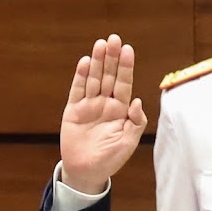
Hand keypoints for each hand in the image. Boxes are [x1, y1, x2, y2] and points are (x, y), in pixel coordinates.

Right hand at [60, 34, 147, 193]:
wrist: (87, 171)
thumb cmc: (110, 158)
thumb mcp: (128, 142)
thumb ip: (136, 121)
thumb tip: (137, 101)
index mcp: (121, 110)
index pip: (124, 83)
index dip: (126, 67)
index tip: (128, 49)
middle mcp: (105, 103)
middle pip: (109, 76)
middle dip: (112, 58)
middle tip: (114, 39)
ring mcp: (89, 105)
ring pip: (94, 79)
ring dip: (98, 62)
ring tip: (100, 44)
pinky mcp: (73, 110)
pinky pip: (77, 90)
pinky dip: (81, 76)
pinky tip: (86, 63)